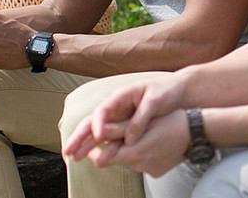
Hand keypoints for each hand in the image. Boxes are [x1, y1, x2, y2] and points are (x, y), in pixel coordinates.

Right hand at [64, 73, 187, 161]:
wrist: (179, 91)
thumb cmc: (167, 90)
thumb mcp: (155, 101)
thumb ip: (141, 118)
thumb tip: (130, 139)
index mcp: (122, 95)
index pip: (103, 109)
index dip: (98, 124)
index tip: (97, 137)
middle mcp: (117, 106)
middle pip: (93, 121)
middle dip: (79, 136)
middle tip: (68, 150)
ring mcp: (120, 116)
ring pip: (98, 130)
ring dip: (85, 143)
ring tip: (73, 156)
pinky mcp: (126, 125)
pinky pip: (110, 136)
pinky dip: (100, 146)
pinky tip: (93, 156)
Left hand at [86, 108, 190, 176]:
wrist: (199, 133)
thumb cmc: (173, 122)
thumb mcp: (145, 122)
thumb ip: (120, 130)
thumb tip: (98, 133)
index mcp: (134, 152)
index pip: (101, 160)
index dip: (92, 153)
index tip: (89, 146)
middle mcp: (139, 165)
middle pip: (117, 158)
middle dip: (115, 147)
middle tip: (117, 135)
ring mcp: (149, 170)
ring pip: (132, 159)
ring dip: (133, 148)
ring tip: (146, 133)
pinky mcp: (158, 171)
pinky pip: (145, 163)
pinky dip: (146, 154)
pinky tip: (156, 142)